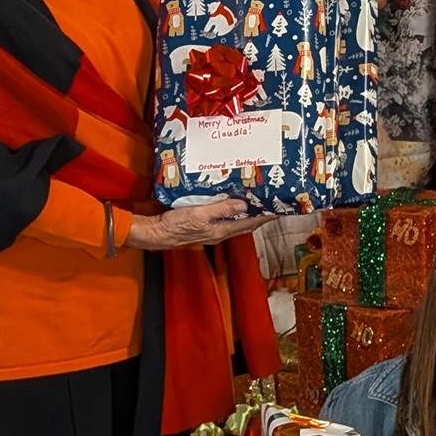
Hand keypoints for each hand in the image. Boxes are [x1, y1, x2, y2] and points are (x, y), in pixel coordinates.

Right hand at [126, 198, 272, 249]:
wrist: (156, 233)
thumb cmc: (175, 225)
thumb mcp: (199, 214)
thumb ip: (221, 209)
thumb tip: (243, 204)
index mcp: (222, 231)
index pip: (250, 224)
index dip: (265, 217)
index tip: (279, 209)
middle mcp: (220, 233)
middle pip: (246, 224)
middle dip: (260, 215)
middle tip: (271, 203)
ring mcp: (212, 231)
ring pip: (236, 222)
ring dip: (247, 213)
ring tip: (257, 202)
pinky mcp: (204, 227)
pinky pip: (224, 219)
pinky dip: (232, 211)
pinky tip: (232, 204)